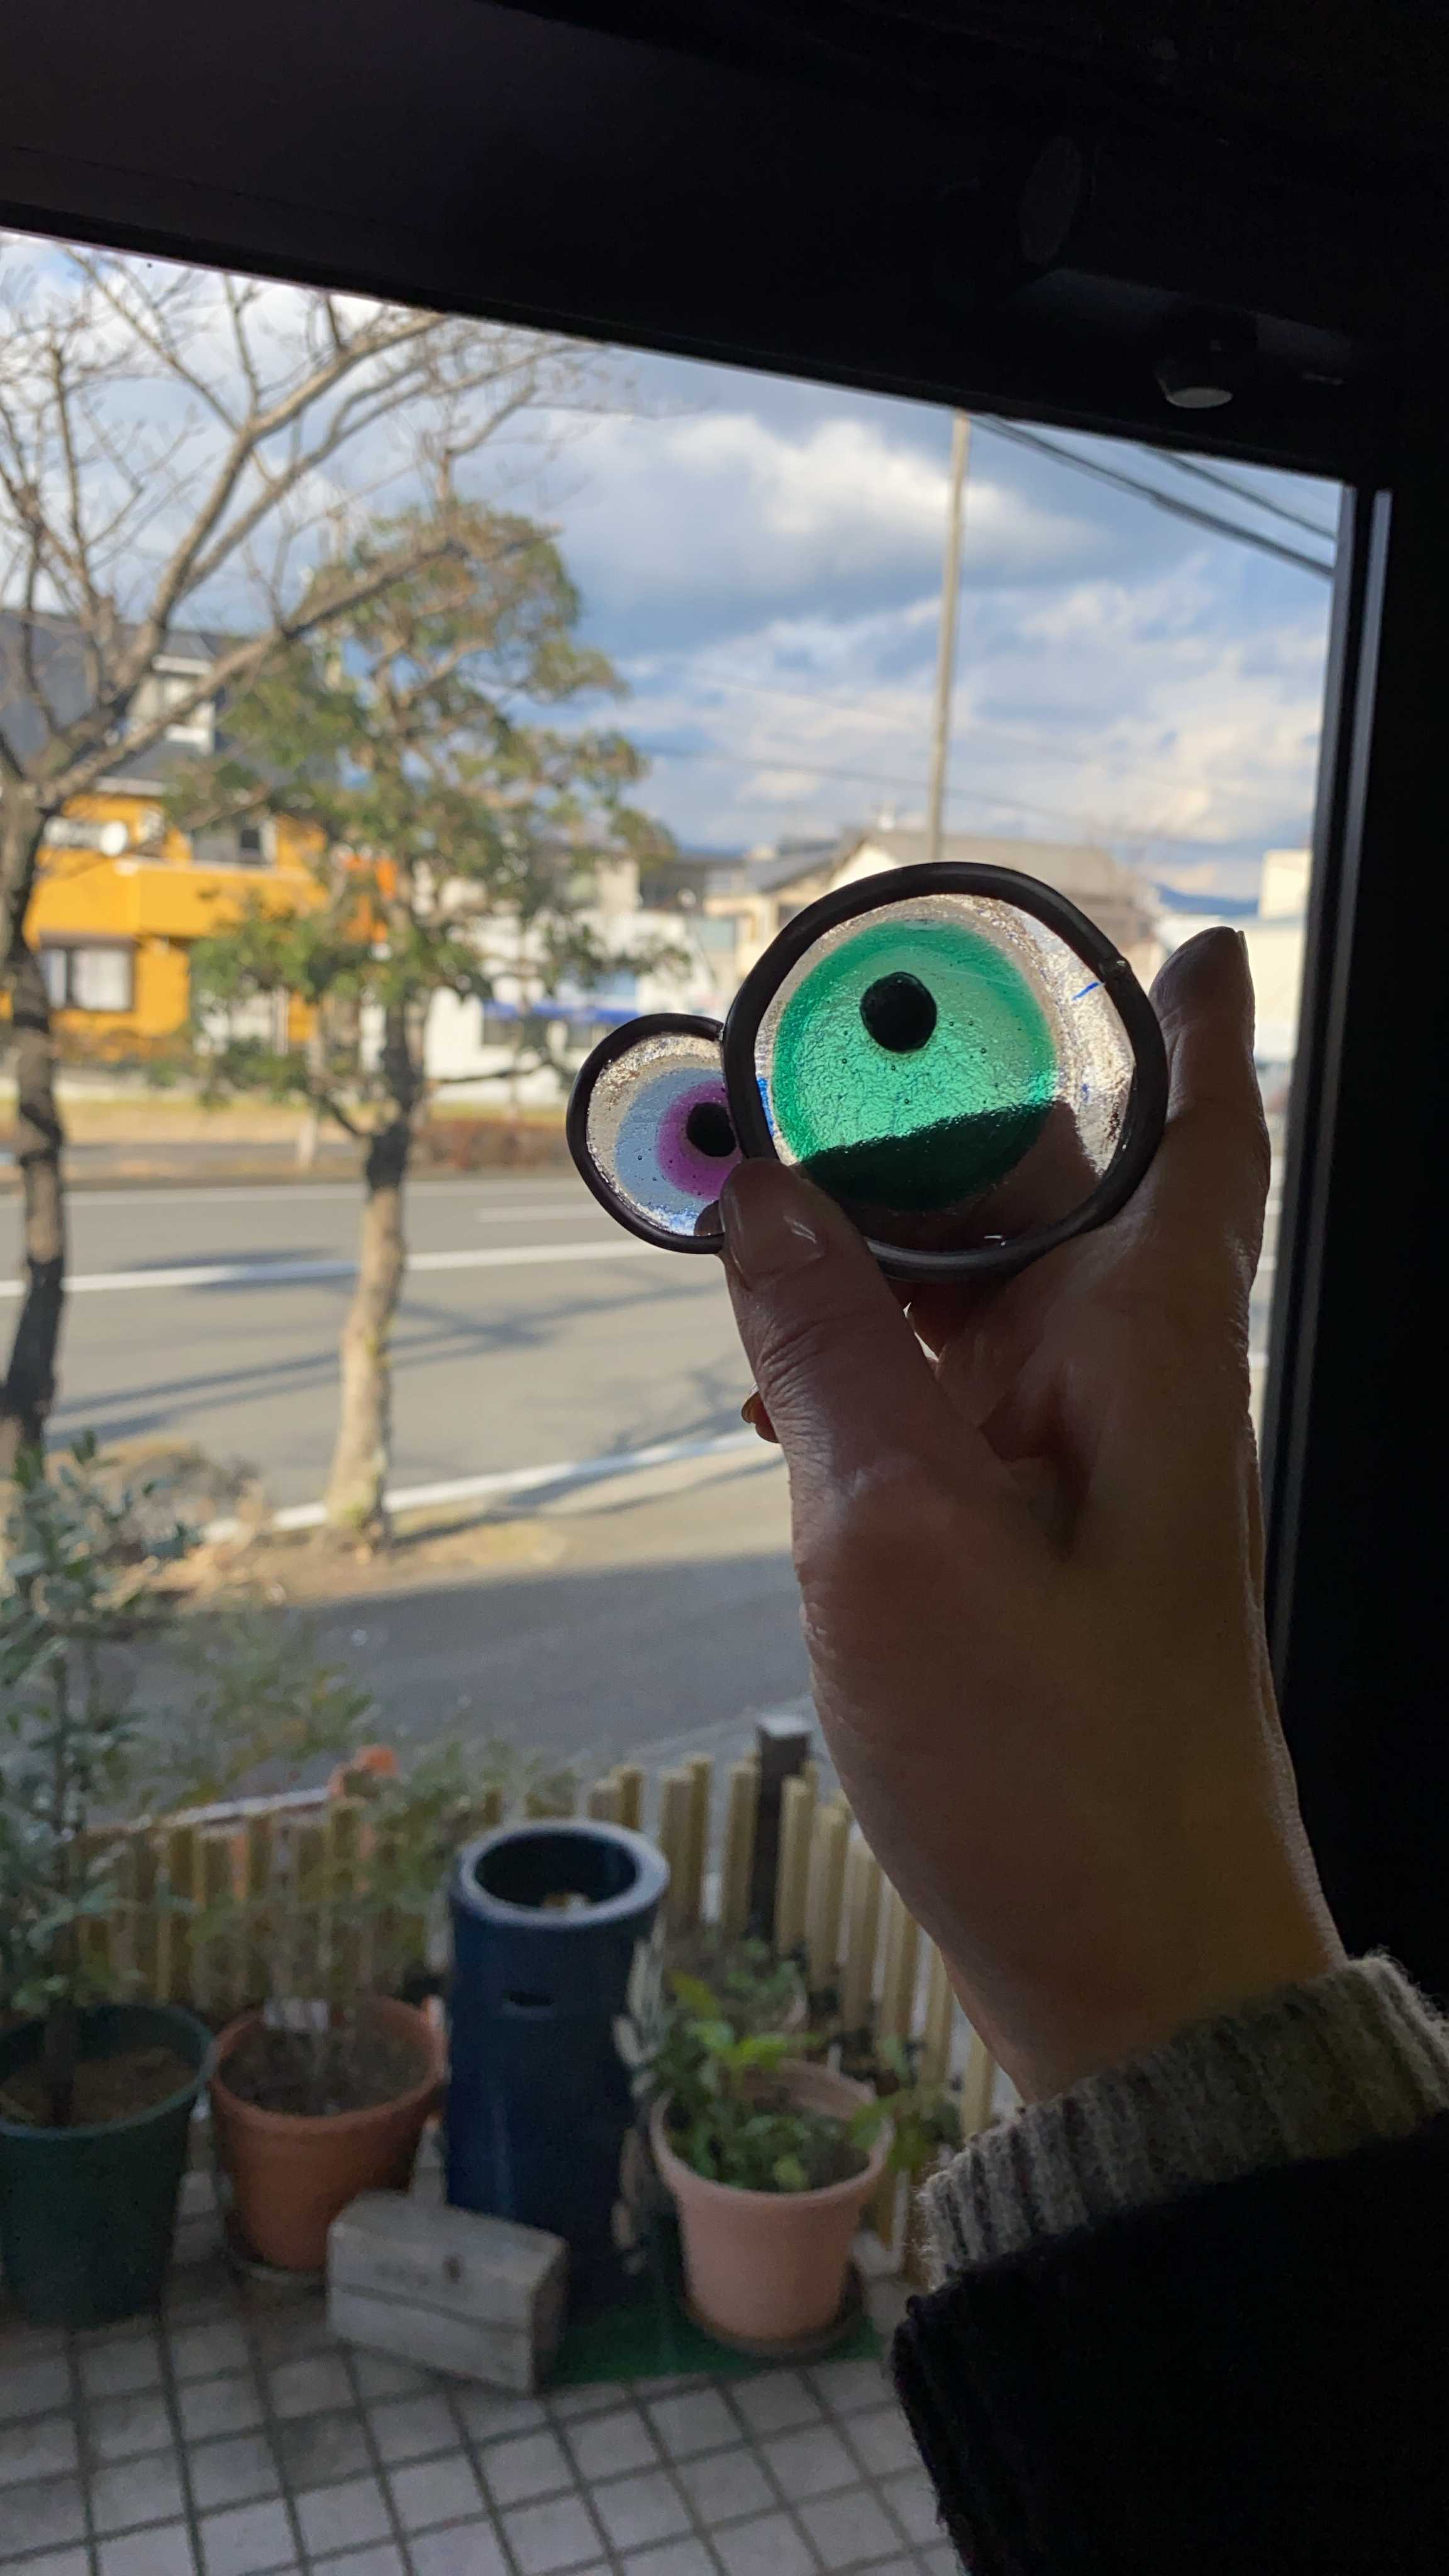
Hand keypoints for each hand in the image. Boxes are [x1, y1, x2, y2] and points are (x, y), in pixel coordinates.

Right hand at [718, 928, 1342, 2102]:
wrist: (1138, 1972)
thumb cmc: (1051, 1763)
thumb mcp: (897, 1531)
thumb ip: (828, 1344)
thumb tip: (760, 1187)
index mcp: (1141, 1351)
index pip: (1193, 1143)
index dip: (1190, 1034)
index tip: (1191, 940)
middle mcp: (1128, 1388)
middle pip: (1041, 1198)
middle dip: (925, 1130)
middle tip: (785, 1085)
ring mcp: (1085, 1470)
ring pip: (977, 1302)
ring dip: (872, 1261)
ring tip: (748, 1240)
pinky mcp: (1040, 1545)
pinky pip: (953, 1404)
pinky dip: (869, 1372)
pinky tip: (782, 1396)